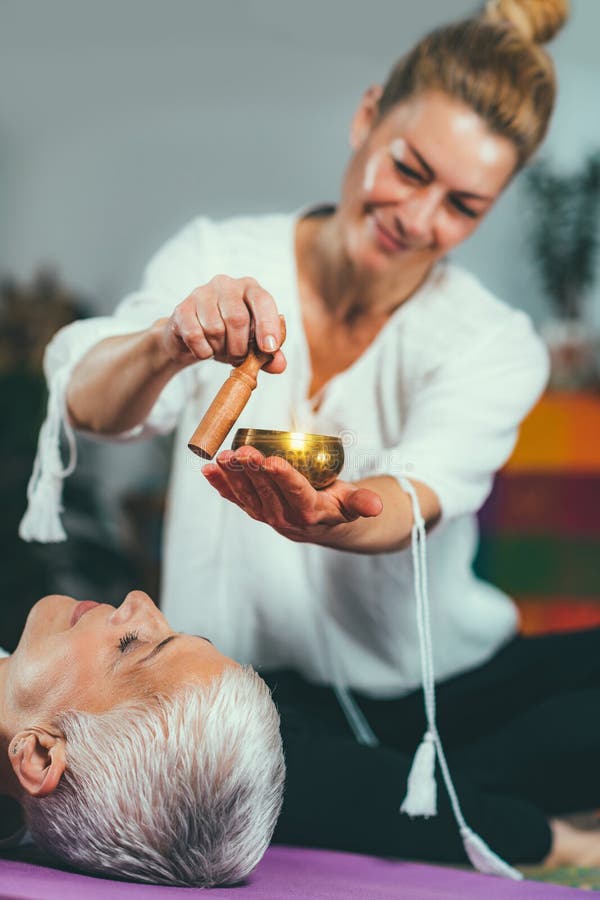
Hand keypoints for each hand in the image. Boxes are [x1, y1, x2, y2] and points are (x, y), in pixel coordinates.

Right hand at [154, 275, 285, 372]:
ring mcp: (201, 293)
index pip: (262, 301)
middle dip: (239, 347)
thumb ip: (268, 357)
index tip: (269, 349)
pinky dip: (203, 351)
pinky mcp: (182, 308)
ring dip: (220, 350)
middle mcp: (226, 284)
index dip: (268, 325)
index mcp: (249, 288)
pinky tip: (205, 350)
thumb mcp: (252, 347)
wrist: (191, 338)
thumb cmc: (229, 337)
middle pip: (237, 318)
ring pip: (215, 329)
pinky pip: (195, 336)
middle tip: (238, 358)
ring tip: (220, 351)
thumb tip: (279, 365)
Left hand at [201, 446, 382, 544]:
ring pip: (247, 495)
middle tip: (241, 451)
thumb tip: (377, 506)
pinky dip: (220, 484)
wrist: (324, 527)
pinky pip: (235, 498)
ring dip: (233, 476)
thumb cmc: (339, 506)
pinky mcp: (254, 510)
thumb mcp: (354, 503)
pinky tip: (207, 469)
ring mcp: (267, 515)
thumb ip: (362, 502)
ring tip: (223, 457)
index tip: (271, 460)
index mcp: (310, 512)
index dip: (282, 477)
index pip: (295, 492)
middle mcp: (285, 517)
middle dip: (252, 471)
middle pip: (266, 491)